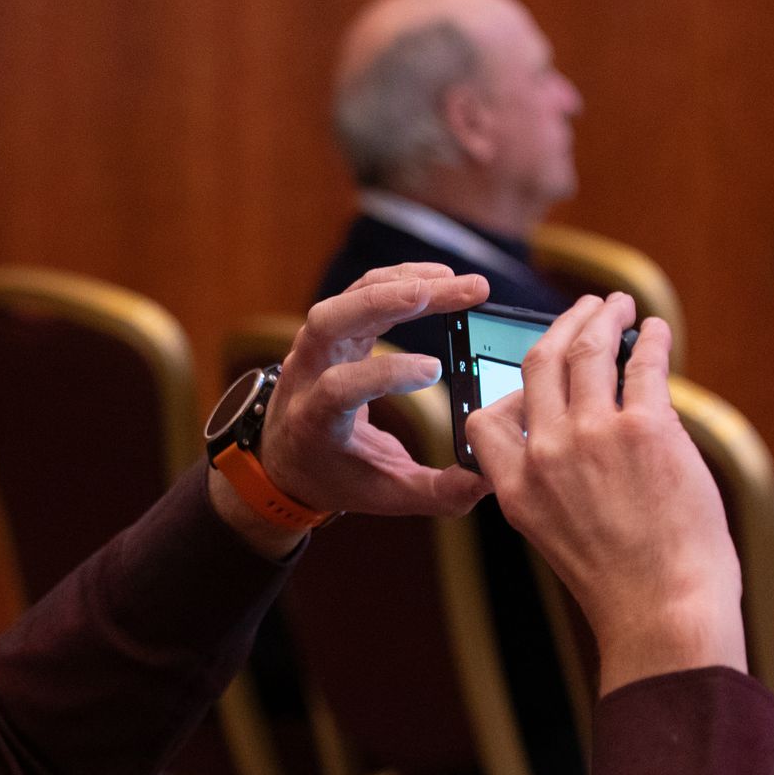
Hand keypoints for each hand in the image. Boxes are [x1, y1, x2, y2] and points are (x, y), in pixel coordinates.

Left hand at [256, 264, 490, 519]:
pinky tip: (440, 279)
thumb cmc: (336, 476)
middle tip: (454, 292)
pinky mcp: (331, 328)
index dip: (385, 373)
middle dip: (391, 300)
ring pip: (348, 297)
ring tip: (458, 283)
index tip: (435, 370)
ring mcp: (313, 345)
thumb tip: (489, 478)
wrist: (284, 458)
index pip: (340, 386)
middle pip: (332, 321)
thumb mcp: (385, 496)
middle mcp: (305, 374)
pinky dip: (398, 280)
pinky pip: (360, 291)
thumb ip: (438, 493)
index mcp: (314, 421)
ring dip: (403, 282)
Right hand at [467, 294, 745, 692]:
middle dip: (563, 325)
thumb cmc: (622, 584)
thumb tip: (586, 426)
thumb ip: (553, 482)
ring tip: (618, 306)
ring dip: (604, 317)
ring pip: (588, 350)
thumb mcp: (556, 535)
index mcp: (515, 487)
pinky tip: (657, 330)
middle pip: (541, 364)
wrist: (664, 610)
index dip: (510, 384)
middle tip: (585, 310)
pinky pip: (645, 364)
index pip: (487, 417)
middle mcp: (545, 454)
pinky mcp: (646, 429)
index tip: (534, 368)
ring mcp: (594, 437)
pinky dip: (653, 339)